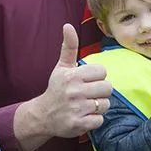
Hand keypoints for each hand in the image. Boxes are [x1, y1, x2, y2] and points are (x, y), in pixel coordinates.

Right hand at [31, 24, 113, 139]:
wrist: (42, 115)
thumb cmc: (56, 88)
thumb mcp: (61, 67)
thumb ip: (69, 47)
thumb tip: (68, 25)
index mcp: (72, 75)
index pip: (102, 72)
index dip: (97, 77)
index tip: (87, 81)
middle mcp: (74, 91)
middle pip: (107, 88)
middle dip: (100, 92)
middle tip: (88, 94)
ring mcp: (76, 109)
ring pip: (105, 105)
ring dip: (98, 106)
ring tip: (86, 105)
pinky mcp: (78, 124)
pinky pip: (100, 120)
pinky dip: (94, 120)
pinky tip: (84, 116)